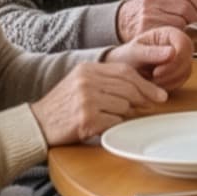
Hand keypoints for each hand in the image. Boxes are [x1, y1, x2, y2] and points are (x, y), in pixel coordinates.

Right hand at [30, 57, 168, 144]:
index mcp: (88, 69)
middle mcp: (88, 81)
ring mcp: (87, 99)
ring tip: (111, 117)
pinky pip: (115, 122)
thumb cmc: (62, 107)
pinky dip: (114, 126)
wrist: (36, 124)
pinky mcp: (87, 118)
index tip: (159, 94)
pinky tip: (103, 126)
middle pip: (129, 88)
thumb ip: (106, 81)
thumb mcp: (81, 83)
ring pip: (125, 106)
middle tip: (151, 107)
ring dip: (125, 115)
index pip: (125, 72)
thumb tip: (141, 90)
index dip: (146, 84)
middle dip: (144, 99)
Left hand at [105, 25, 193, 91]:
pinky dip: (169, 85)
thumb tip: (172, 52)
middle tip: (153, 78)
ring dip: (169, 80)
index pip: (184, 44)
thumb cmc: (127, 56)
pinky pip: (181, 80)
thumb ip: (150, 52)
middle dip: (171, 73)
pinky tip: (156, 83)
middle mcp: (178, 44)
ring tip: (151, 80)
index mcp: (169, 34)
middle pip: (187, 59)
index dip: (175, 60)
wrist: (123, 68)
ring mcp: (180, 58)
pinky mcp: (179, 71)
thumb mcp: (134, 52)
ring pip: (185, 71)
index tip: (157, 72)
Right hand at [117, 0, 196, 40]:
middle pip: (186, 6)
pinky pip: (171, 33)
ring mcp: (148, 14)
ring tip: (185, 27)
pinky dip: (178, 35)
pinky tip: (176, 34)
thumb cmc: (149, 8)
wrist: (125, 21)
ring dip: (188, 27)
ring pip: (181, 21)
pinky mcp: (146, 30)